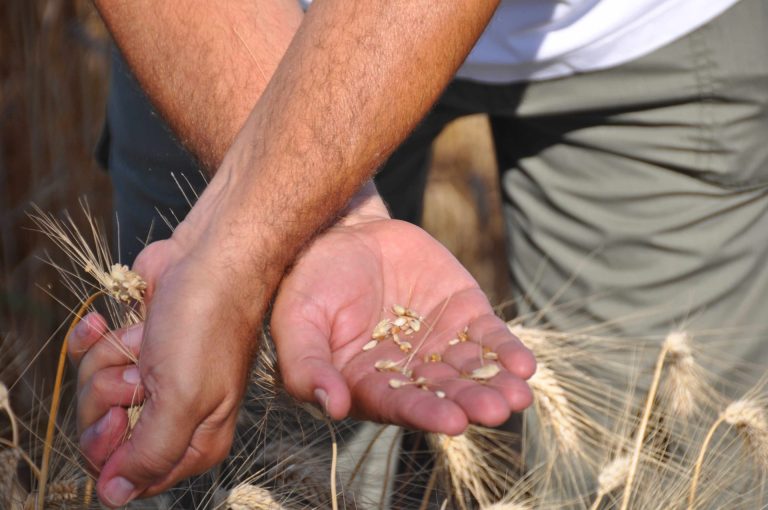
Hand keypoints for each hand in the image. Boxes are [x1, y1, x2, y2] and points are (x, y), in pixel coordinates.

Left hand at [69, 232, 259, 506]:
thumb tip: (116, 495)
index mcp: (196, 440)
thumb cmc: (208, 324)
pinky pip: (90, 357)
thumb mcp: (182, 400)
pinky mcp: (135, 347)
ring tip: (140, 341)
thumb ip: (150, 456)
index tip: (119, 415)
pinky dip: (92, 338)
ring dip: (107, 361)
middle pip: (105, 436)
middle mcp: (174, 415)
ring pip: (94, 393)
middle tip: (136, 374)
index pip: (131, 477)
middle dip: (107, 399)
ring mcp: (153, 379)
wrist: (212, 258)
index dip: (112, 451)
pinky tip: (107, 324)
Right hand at [271, 196, 534, 433]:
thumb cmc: (312, 280)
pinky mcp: (465, 316)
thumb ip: (307, 366)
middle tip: (496, 410)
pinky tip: (524, 365)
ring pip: (473, 372)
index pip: (400, 405)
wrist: (345, 231)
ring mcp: (440, 345)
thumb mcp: (297, 321)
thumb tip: (333, 407)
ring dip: (497, 385)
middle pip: (445, 393)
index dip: (426, 413)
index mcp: (368, 384)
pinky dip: (507, 351)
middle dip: (471, 402)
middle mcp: (409, 373)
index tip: (453, 422)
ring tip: (518, 395)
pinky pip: (490, 338)